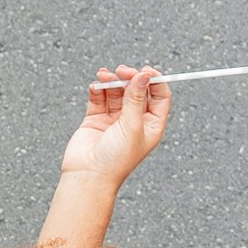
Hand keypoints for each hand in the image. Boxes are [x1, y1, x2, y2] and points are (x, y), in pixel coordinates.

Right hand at [62, 63, 169, 185]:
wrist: (88, 176)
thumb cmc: (115, 160)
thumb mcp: (132, 126)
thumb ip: (136, 99)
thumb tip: (143, 76)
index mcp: (151, 125)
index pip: (159, 97)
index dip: (155, 82)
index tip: (146, 71)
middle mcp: (134, 121)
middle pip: (137, 91)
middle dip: (130, 78)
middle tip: (123, 71)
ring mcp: (114, 120)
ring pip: (116, 92)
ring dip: (112, 81)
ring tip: (105, 76)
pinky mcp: (95, 120)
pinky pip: (99, 99)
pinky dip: (97, 89)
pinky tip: (95, 85)